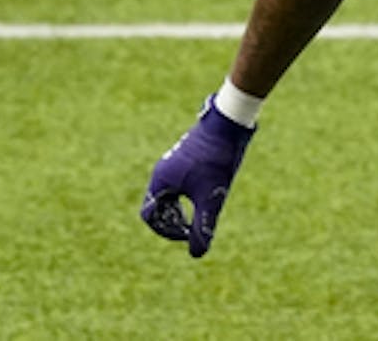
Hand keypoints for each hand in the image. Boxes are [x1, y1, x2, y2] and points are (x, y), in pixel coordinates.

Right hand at [140, 98, 254, 257]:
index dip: (165, 231)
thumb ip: (203, 226)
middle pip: (158, 205)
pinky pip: (180, 182)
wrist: (227, 123)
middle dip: (173, 221)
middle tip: (194, 227)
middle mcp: (162, 171)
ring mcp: (173, 162)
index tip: (188, 233)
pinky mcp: (187, 156)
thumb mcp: (212, 197)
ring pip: (170, 193)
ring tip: (202, 211)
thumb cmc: (216, 160)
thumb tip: (197, 253)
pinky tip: (210, 192)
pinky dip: (189, 194)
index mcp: (161, 181)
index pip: (149, 216)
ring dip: (181, 208)